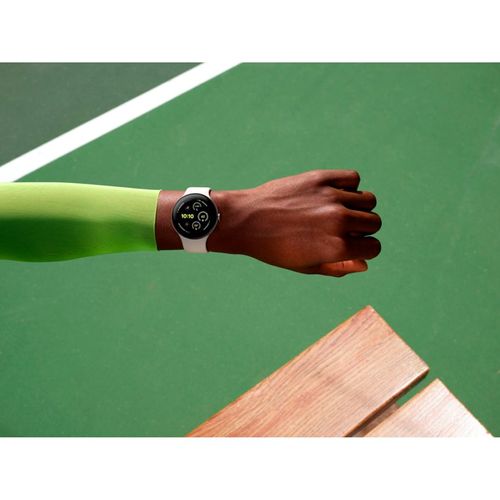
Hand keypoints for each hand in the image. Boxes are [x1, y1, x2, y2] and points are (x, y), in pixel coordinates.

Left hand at [210, 170, 380, 276]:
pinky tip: (332, 194)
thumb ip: (339, 267)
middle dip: (363, 229)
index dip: (363, 250)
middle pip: (374, 222)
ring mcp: (331, 198)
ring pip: (368, 200)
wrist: (246, 220)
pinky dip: (348, 186)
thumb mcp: (306, 266)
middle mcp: (339, 221)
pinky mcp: (321, 178)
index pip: (373, 248)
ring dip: (358, 207)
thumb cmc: (274, 249)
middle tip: (341, 229)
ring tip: (337, 211)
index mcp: (337, 248)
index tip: (349, 246)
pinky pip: (353, 178)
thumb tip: (365, 262)